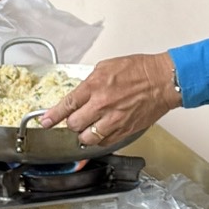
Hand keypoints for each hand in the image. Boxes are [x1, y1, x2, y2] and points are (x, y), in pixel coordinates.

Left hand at [42, 53, 179, 149]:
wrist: (163, 80)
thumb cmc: (140, 70)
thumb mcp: (107, 66)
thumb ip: (90, 82)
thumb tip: (80, 94)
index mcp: (95, 86)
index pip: (67, 105)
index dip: (52, 116)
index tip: (45, 121)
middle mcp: (102, 105)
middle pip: (74, 124)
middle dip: (71, 123)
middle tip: (75, 119)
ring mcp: (114, 120)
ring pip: (87, 138)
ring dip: (83, 134)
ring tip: (88, 127)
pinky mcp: (124, 130)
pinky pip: (104, 142)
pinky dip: (99, 139)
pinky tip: (102, 131)